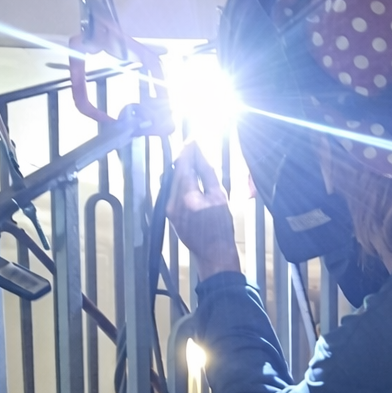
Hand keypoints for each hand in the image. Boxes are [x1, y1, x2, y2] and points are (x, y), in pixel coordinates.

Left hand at [167, 142, 241, 280]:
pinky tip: (190, 177)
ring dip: (182, 168)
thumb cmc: (222, 228)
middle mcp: (173, 202)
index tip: (194, 139)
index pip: (184, 165)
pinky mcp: (170, 213)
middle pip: (176, 171)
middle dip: (185, 158)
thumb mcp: (219, 197)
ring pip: (173, 180)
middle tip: (194, 146)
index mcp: (187, 197)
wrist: (214, 254)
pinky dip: (181, 181)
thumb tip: (201, 154)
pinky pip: (173, 191)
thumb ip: (208, 173)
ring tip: (193, 159)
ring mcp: (169, 208)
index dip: (188, 150)